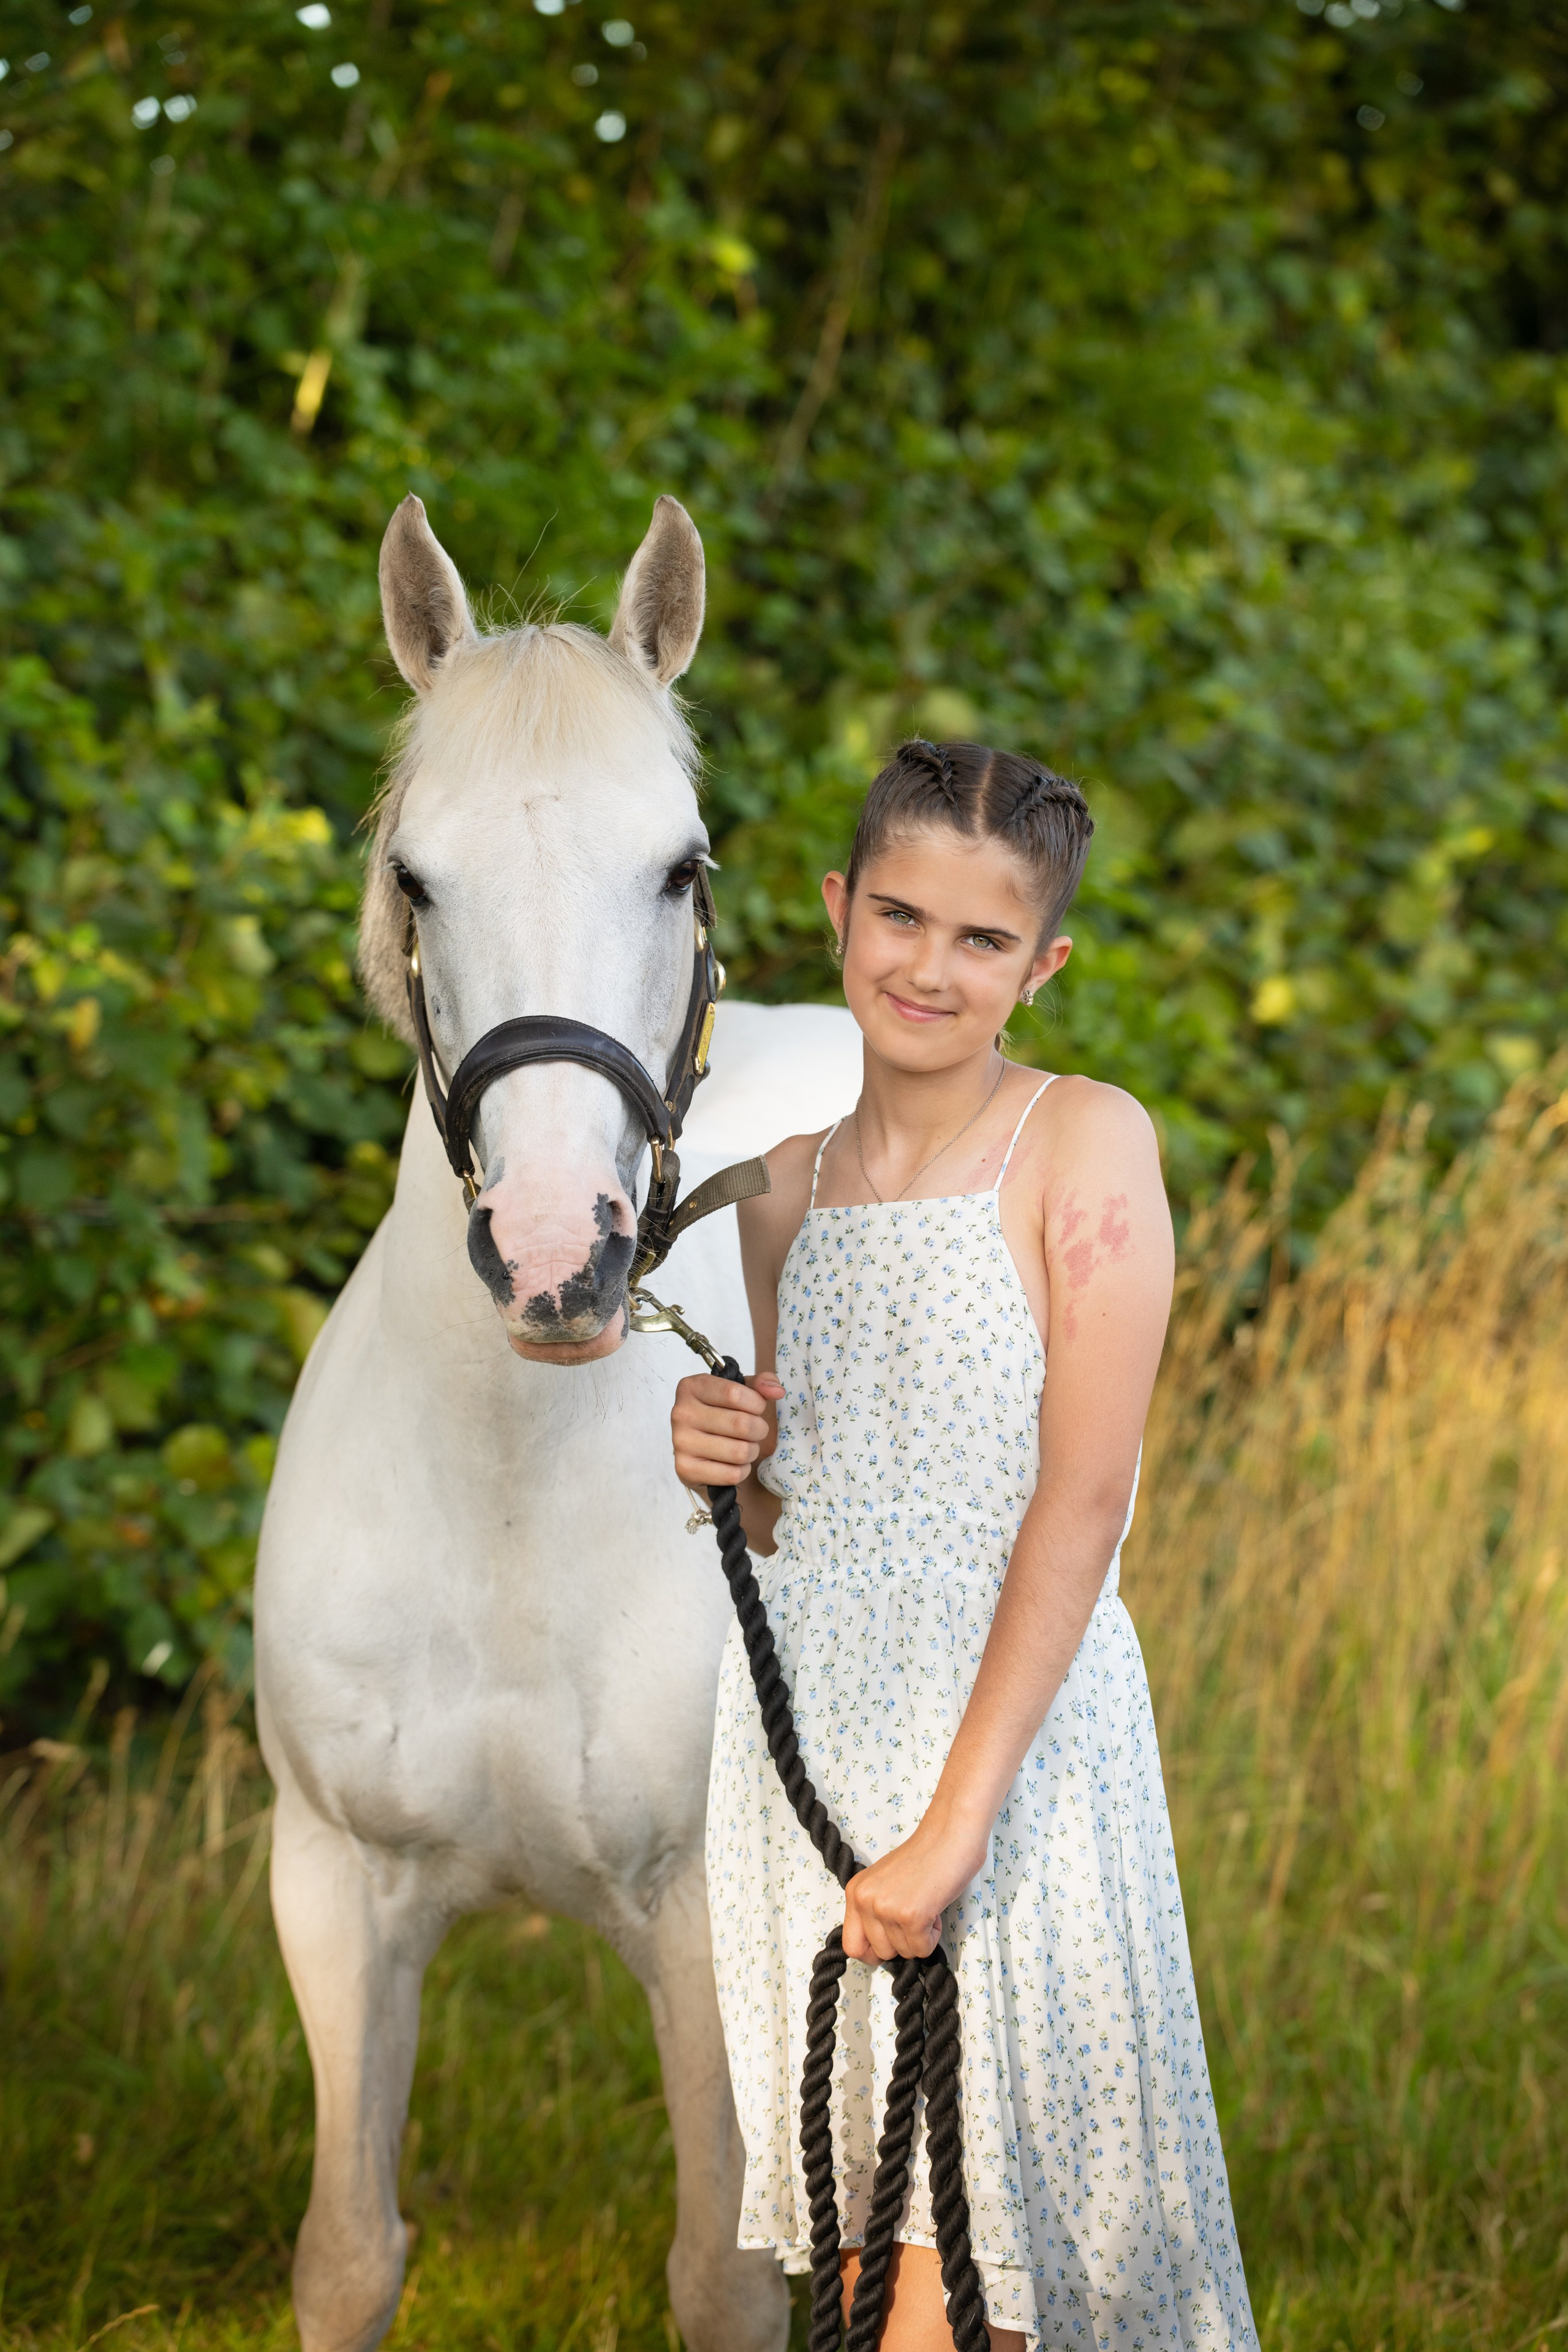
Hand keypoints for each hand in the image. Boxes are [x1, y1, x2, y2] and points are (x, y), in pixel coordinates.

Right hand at [671, 1371, 784, 1490]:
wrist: (698, 1451)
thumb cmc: (721, 1415)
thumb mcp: (738, 1392)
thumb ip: (759, 1385)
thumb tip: (777, 1391)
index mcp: (691, 1387)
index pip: (734, 1393)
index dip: (757, 1403)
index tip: (757, 1407)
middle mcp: (681, 1413)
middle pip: (741, 1424)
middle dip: (759, 1430)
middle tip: (754, 1431)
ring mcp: (681, 1443)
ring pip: (740, 1452)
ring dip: (751, 1451)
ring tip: (744, 1446)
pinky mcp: (685, 1470)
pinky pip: (732, 1474)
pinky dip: (741, 1471)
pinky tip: (732, 1463)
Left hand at [841, 1811, 988, 1962]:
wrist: (950, 1836)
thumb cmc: (925, 1858)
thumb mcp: (885, 1884)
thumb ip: (875, 1911)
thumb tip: (876, 1950)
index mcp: (855, 1891)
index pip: (851, 1945)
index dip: (872, 1952)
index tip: (890, 1944)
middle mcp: (865, 1900)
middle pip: (880, 1953)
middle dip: (902, 1942)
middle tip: (915, 1913)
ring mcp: (886, 1908)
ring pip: (904, 1953)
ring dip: (920, 1936)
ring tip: (926, 1906)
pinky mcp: (911, 1916)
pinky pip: (923, 1949)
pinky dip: (934, 1936)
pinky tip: (934, 1910)